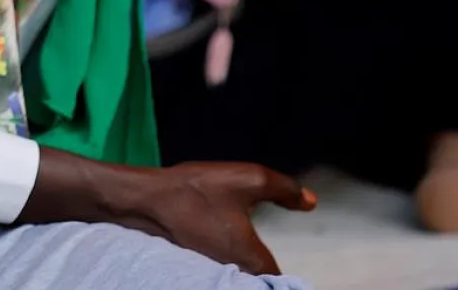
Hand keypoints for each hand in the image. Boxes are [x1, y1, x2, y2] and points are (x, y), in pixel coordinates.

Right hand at [20, 149, 313, 275]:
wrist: (146, 199)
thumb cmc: (197, 190)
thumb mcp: (248, 179)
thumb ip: (284, 189)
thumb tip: (311, 201)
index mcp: (253, 258)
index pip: (280, 281)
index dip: (287, 276)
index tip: (292, 272)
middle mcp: (234, 274)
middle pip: (259, 282)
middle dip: (267, 275)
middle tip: (271, 259)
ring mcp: (212, 271)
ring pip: (240, 277)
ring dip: (246, 268)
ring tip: (247, 249)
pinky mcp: (196, 266)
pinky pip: (221, 272)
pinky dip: (227, 264)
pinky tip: (222, 241)